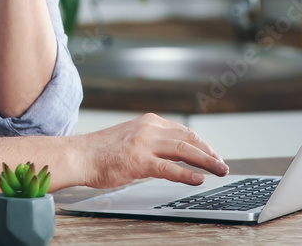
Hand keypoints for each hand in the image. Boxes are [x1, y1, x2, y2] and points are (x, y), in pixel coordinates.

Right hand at [79, 113, 228, 187]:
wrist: (79, 155)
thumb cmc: (101, 152)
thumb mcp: (130, 138)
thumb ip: (150, 142)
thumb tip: (171, 155)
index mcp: (148, 122)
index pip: (183, 131)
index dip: (202, 144)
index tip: (212, 155)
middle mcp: (148, 129)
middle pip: (188, 138)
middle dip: (209, 153)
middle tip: (222, 165)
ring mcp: (144, 144)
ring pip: (184, 150)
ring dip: (206, 161)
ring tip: (219, 171)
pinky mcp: (138, 161)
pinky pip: (169, 167)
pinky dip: (186, 173)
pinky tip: (198, 179)